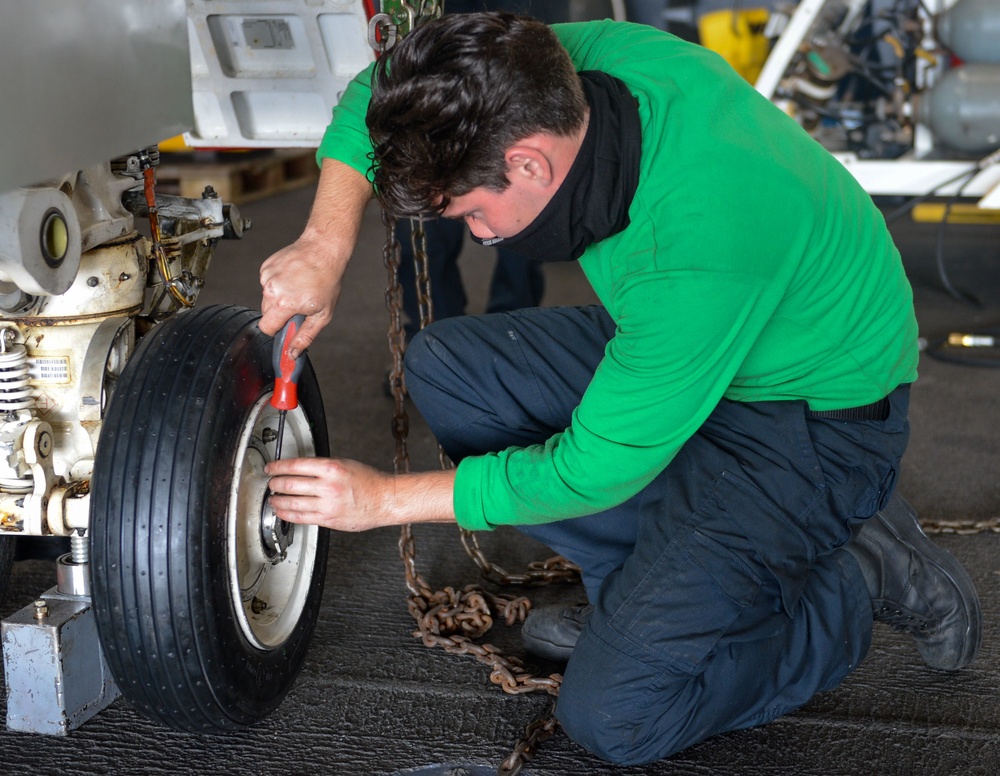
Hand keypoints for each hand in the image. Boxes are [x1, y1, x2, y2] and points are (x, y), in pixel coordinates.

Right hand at [258, 158, 372, 356]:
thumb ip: (305, 336)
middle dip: (280, 314)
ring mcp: (267, 276)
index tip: (287, 327)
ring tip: (298, 288)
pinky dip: (278, 284)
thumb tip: (292, 353)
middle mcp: (271, 290)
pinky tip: (293, 277)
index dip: (277, 330)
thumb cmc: (327, 280)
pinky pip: (268, 283)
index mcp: (284, 303)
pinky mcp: (266, 267)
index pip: (267, 327)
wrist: (323, 249)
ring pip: (267, 298)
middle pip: (266, 314)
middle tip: (299, 305)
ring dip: (280, 298)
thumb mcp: (322, 314)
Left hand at [265, 457, 390, 530]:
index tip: (271, 468)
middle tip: (271, 483)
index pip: (295, 465)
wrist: (385, 500)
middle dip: (275, 484)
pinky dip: (287, 514)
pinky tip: (282, 511)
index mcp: (332, 468)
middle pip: (290, 484)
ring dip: (277, 501)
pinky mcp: (328, 520)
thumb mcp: (345, 464)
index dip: (278, 466)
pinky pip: (301, 518)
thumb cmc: (369, 482)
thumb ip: (322, 467)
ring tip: (273, 499)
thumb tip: (299, 469)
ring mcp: (327, 505)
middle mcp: (328, 486)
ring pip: (292, 503)